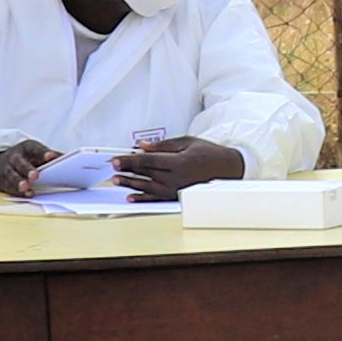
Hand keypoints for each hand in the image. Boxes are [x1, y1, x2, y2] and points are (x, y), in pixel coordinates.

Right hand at [0, 141, 52, 198]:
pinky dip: (18, 192)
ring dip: (19, 182)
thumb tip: (71, 159)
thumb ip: (52, 156)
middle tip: (35, 176)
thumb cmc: (25, 158)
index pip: (35, 148)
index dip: (43, 152)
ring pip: (12, 175)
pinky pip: (9, 187)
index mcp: (26, 148)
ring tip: (26, 187)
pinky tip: (26, 194)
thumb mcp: (36, 152)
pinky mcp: (3, 182)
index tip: (51, 156)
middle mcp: (14, 157)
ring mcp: (7, 170)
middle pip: (20, 162)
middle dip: (27, 169)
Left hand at [115, 135, 251, 194]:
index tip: (117, 159)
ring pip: (148, 187)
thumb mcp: (187, 142)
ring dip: (131, 184)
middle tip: (112, 169)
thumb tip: (142, 147)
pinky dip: (143, 198)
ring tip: (117, 181)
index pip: (148, 161)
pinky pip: (157, 198)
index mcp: (179, 162)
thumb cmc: (209, 153)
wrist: (229, 169)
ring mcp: (177, 189)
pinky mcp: (179, 197)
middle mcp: (177, 178)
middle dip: (127, 171)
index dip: (130, 160)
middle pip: (146, 174)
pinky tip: (131, 197)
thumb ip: (163, 145)